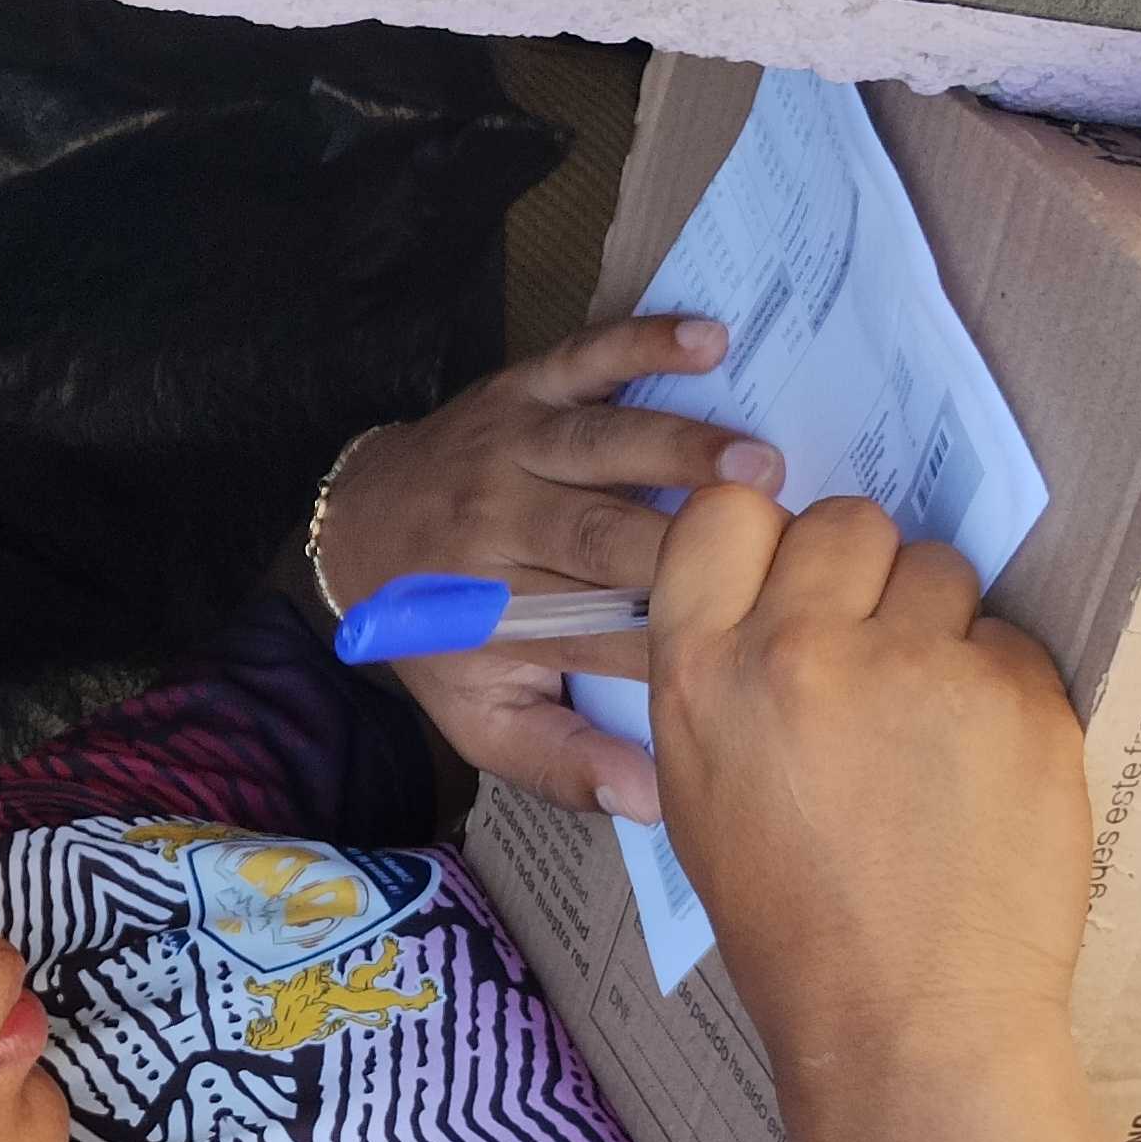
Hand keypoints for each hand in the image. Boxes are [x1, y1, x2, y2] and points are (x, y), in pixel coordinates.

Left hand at [312, 315, 782, 816]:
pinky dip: (642, 341)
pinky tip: (709, 339)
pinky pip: (583, 357)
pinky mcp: (520, 388)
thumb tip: (653, 802)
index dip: (679, 639)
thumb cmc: (443, 637)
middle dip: (689, 543)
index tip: (756, 646)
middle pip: (603, 536)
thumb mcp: (483, 720)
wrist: (358, 535)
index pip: (600, 633)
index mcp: (500, 614)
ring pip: (599, 445)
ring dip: (679, 450)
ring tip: (759, 465)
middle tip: (783, 549)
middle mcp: (500, 528)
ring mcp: (511, 448)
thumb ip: (562, 763)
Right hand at [643, 487, 1088, 1091]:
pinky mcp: (1017, 692)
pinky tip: (981, 770)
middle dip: (866, 576)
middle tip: (874, 660)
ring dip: (940, 626)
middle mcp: (799, 650)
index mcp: (700, 676)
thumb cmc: (794, 925)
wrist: (908, 1019)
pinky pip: (1011, 640)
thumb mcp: (701, 792)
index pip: (725, 512)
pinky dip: (1002, 691)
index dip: (766, 537)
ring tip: (930, 727)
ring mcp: (915, 665)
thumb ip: (726, 678)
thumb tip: (780, 598)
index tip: (791, 581)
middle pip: (847, 523)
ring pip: (940, 568)